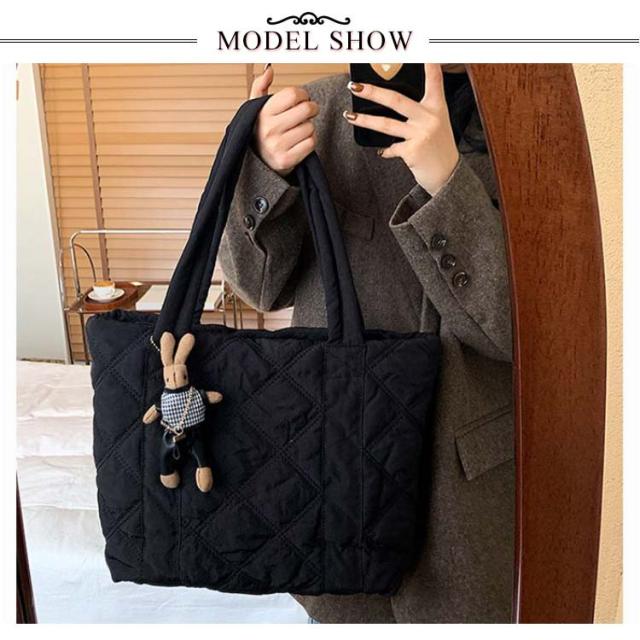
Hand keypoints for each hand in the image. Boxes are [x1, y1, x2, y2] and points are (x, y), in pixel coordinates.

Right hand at [250, 64, 318, 175]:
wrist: (258, 164)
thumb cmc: (261, 132)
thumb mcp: (255, 109)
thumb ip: (260, 86)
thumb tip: (269, 69)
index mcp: (263, 113)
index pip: (292, 94)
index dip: (303, 94)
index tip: (303, 98)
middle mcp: (269, 129)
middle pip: (306, 109)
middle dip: (312, 108)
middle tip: (310, 111)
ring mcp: (277, 146)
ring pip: (310, 127)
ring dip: (309, 127)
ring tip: (300, 130)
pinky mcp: (286, 160)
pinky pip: (311, 143)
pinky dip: (310, 142)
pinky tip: (301, 142)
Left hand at [344, 64, 459, 194]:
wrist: (447, 175)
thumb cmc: (439, 148)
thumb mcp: (436, 124)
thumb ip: (419, 112)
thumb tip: (391, 103)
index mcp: (436, 108)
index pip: (435, 81)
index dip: (430, 66)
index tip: (425, 51)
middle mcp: (429, 118)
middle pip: (395, 100)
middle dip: (372, 92)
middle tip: (355, 87)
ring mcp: (420, 134)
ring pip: (386, 124)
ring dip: (364, 120)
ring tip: (348, 116)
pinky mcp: (412, 151)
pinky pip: (391, 148)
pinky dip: (386, 150)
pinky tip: (383, 152)